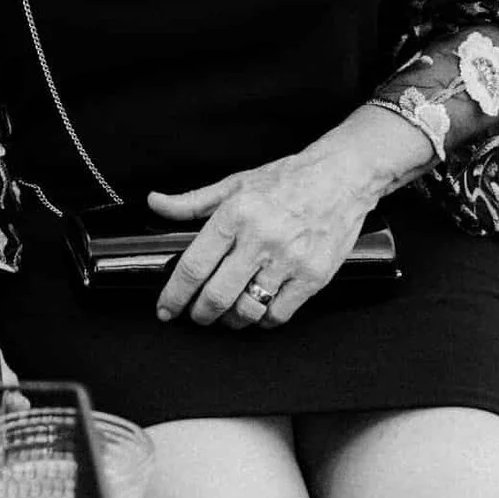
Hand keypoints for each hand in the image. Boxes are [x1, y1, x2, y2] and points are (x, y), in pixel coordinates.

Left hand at [147, 145, 384, 329]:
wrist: (342, 177)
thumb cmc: (288, 180)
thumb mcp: (234, 184)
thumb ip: (191, 202)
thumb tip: (155, 203)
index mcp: (235, 215)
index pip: (194, 266)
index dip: (174, 295)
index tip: (166, 309)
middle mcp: (260, 239)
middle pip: (217, 296)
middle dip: (200, 314)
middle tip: (196, 315)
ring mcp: (289, 260)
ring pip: (247, 309)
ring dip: (230, 320)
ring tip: (226, 314)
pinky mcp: (313, 276)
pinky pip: (279, 314)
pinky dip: (263, 319)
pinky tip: (258, 310)